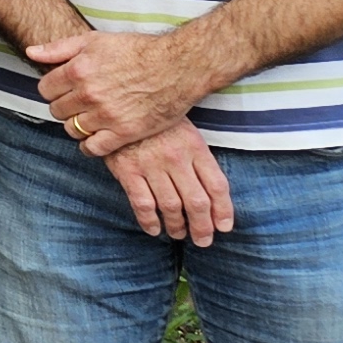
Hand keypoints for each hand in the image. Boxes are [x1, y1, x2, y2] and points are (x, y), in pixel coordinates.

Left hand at [30, 26, 212, 156]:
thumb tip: (31, 52)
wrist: (177, 67)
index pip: (45, 89)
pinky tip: (95, 138)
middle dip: (64, 106)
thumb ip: (60, 48)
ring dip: (76, 125)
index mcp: (78, 70)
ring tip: (89, 118)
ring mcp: (106, 115)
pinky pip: (93, 148)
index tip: (64, 89)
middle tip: (78, 103)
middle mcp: (89, 94)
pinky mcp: (124, 132)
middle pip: (57, 110)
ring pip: (72, 129)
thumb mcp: (95, 40)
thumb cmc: (137, 50)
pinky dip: (89, 146)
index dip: (53, 89)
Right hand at [102, 120, 235, 245]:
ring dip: (177, 226)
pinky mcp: (127, 170)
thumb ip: (199, 157)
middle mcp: (176, 158)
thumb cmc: (156, 121)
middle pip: (197, 202)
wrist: (119, 102)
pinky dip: (149, 221)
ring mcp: (151, 165)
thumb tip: (213, 192)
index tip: (223, 227)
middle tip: (203, 240)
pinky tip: (154, 228)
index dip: (224, 211)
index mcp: (195, 147)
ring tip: (179, 234)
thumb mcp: (185, 130)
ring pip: (171, 206)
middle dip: (203, 227)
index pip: (217, 186)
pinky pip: (142, 203)